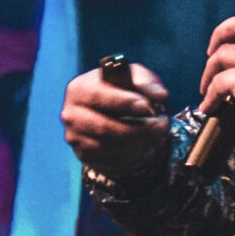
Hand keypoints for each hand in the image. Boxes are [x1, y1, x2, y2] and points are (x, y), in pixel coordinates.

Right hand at [61, 63, 169, 179]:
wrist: (112, 110)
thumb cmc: (123, 88)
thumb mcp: (135, 77)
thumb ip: (147, 82)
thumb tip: (160, 95)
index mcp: (80, 88)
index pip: (98, 96)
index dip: (123, 102)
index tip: (146, 106)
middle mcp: (72, 114)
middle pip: (104, 127)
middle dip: (137, 128)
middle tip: (162, 125)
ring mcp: (75, 136)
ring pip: (109, 146)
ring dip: (140, 141)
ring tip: (160, 132)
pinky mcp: (83, 154)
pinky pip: (110, 159)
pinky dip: (133, 152)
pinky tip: (147, 142)